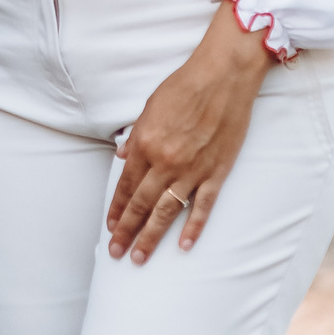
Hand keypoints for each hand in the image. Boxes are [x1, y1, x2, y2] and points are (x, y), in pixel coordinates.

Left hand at [105, 0, 276, 263]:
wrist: (223, 76)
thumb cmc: (184, 86)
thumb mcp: (149, 107)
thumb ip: (135, 136)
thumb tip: (122, 157)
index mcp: (145, 144)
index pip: (125, 185)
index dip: (116, 209)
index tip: (110, 227)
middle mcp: (165, 162)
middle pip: (141, 204)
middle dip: (127, 231)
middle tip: (116, 253)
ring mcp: (192, 170)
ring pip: (166, 212)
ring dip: (151, 237)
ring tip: (139, 258)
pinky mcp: (216, 172)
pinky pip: (202, 207)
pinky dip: (193, 228)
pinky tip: (184, 246)